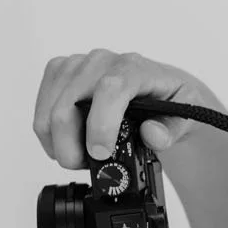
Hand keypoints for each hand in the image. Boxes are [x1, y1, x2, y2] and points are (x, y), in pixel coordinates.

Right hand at [32, 49, 207, 169]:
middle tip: (87, 166)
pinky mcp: (60, 72)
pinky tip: (67, 141)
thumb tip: (152, 133)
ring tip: (79, 157)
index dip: (100, 124)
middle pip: (68, 104)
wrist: (160, 90)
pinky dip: (48, 133)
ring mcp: (78, 64)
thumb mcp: (186, 117)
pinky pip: (41, 105)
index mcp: (135, 68)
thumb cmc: (171, 101)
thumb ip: (172, 129)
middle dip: (71, 147)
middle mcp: (103, 61)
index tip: (100, 153)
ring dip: (58, 143)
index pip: (110, 89)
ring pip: (50, 108)